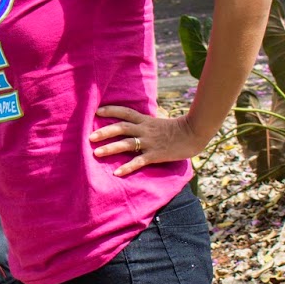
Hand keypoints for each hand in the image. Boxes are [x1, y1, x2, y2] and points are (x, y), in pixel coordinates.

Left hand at [90, 105, 206, 176]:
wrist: (194, 133)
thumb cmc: (177, 129)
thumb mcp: (159, 122)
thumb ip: (146, 122)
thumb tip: (136, 122)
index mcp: (145, 120)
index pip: (125, 112)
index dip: (111, 110)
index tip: (97, 111)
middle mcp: (145, 130)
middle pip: (121, 127)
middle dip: (105, 132)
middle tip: (90, 137)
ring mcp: (149, 142)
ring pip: (126, 143)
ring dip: (111, 148)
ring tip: (97, 153)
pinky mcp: (155, 154)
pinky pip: (139, 161)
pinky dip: (127, 167)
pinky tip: (117, 172)